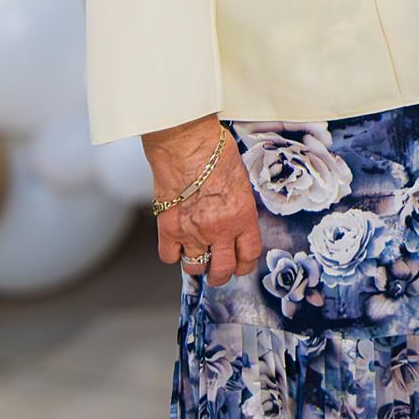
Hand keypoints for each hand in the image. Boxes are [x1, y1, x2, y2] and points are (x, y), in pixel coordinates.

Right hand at [144, 114, 263, 287]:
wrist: (187, 144)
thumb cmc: (216, 152)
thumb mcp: (242, 180)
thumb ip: (239, 205)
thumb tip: (236, 217)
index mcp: (243, 217)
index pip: (249, 254)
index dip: (246, 265)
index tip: (242, 265)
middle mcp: (219, 230)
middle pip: (223, 270)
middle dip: (221, 274)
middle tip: (218, 271)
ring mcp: (193, 232)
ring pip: (194, 267)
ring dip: (196, 264)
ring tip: (196, 257)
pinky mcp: (168, 228)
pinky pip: (169, 256)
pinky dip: (172, 253)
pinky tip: (176, 244)